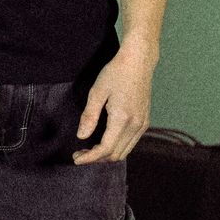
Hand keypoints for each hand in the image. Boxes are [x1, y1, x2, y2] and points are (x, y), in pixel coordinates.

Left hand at [72, 43, 154, 163]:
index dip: (89, 158)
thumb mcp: (97, 91)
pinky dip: (117, 147)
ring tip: (89, 149)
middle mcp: (136, 125)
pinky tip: (104, 140)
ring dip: (107, 155)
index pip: (105, 149)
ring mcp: (142, 124)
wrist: (138, 61)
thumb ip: (89, 116)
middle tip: (79, 153)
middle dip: (96, 159)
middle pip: (115, 155)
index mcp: (123, 118)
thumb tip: (81, 136)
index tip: (76, 158)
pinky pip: (131, 143)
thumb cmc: (116, 72)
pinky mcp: (144, 121)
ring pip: (125, 152)